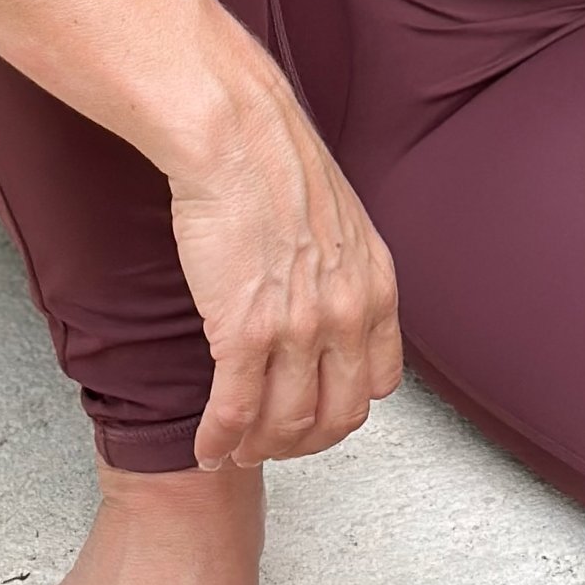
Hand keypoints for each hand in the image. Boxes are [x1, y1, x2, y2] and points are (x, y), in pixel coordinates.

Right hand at [166, 85, 403, 471]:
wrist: (236, 136)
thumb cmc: (276, 162)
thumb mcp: (340, 219)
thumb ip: (342, 269)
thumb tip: (324, 299)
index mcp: (376, 286)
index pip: (378, 383)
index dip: (343, 409)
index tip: (315, 412)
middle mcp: (347, 315)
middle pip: (336, 417)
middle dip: (302, 442)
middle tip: (273, 444)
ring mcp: (299, 329)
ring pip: (286, 424)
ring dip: (258, 447)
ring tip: (236, 448)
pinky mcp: (244, 332)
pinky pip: (236, 410)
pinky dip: (219, 439)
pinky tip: (206, 446)